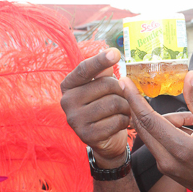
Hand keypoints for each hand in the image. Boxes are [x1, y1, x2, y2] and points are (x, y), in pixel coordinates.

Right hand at [60, 49, 130, 166]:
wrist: (103, 138)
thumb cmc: (103, 106)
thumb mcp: (101, 87)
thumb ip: (103, 72)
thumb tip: (109, 53)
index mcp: (68, 85)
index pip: (85, 69)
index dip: (101, 60)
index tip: (116, 53)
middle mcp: (67, 101)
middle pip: (107, 86)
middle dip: (122, 91)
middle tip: (123, 98)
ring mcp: (75, 120)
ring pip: (114, 103)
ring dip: (126, 107)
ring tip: (124, 110)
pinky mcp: (87, 135)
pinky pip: (117, 121)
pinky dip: (125, 120)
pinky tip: (121, 122)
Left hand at [119, 70, 192, 191]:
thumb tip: (189, 77)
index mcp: (181, 148)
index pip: (149, 119)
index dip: (134, 99)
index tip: (124, 82)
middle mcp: (167, 160)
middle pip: (143, 126)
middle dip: (139, 106)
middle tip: (134, 87)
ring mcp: (165, 167)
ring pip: (152, 134)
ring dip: (163, 121)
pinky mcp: (166, 170)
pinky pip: (158, 144)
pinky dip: (167, 132)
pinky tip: (190, 131)